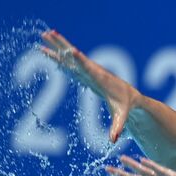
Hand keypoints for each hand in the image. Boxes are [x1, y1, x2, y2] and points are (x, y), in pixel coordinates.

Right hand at [39, 29, 136, 143]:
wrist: (131, 96)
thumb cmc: (126, 106)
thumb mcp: (122, 117)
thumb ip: (117, 127)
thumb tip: (113, 141)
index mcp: (100, 79)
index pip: (89, 68)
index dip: (81, 61)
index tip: (72, 50)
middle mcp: (92, 70)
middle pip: (76, 56)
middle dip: (63, 45)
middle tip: (50, 33)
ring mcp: (87, 69)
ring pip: (70, 55)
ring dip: (58, 45)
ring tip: (44, 33)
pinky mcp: (84, 71)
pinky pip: (69, 61)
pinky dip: (58, 54)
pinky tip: (46, 48)